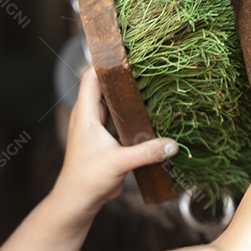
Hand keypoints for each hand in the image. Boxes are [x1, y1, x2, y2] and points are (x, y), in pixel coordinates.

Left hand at [49, 66, 177, 220]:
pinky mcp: (106, 139)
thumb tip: (173, 145)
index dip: (105, 61)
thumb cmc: (87, 180)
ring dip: (130, 95)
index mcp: (85, 114)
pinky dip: (132, 113)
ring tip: (152, 82)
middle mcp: (89, 116)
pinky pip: (120, 118)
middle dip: (124, 75)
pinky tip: (150, 111)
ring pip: (114, 103)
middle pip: (106, 86)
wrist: (77, 201)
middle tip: (148, 63)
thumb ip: (147, 153)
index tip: (126, 49)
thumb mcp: (118, 163)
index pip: (91, 77)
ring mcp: (97, 127)